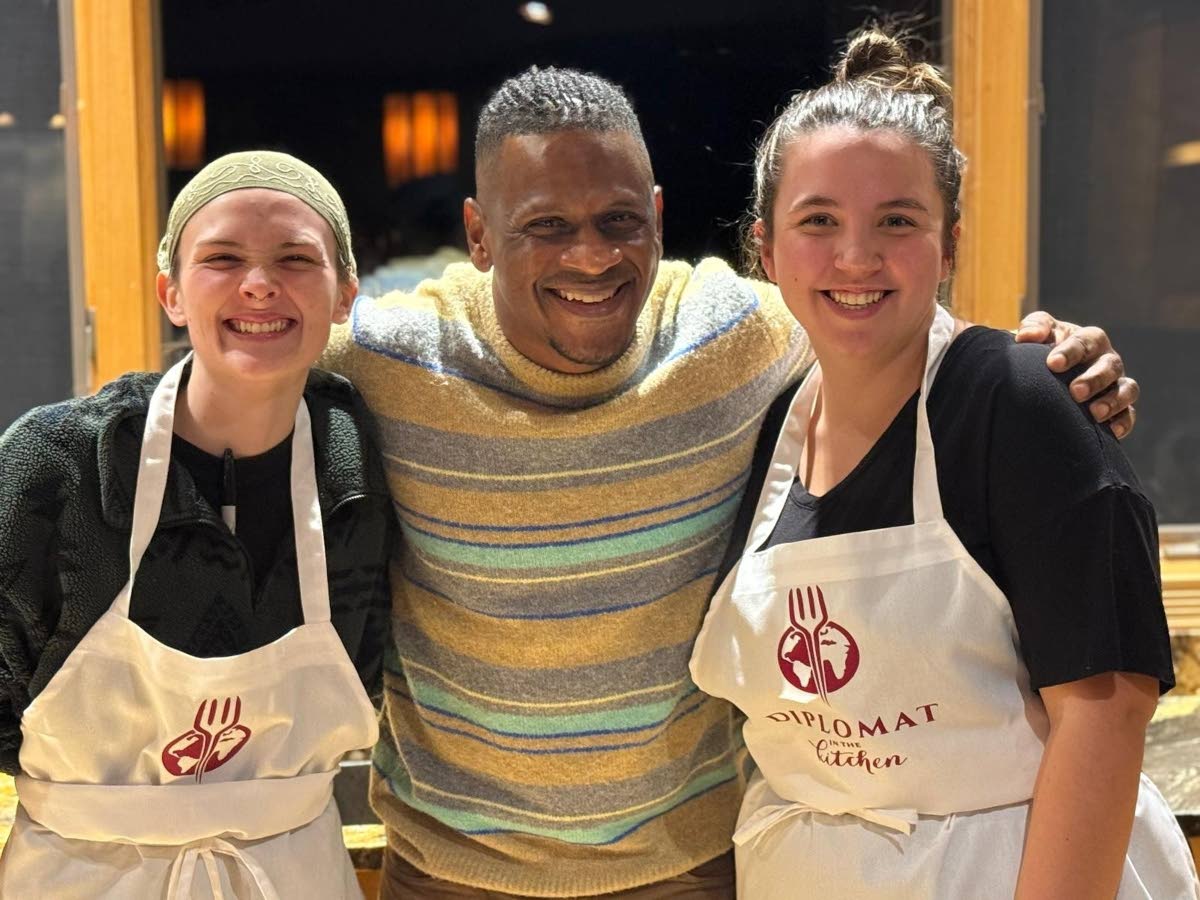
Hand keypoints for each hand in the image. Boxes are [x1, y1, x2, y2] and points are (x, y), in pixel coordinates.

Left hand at [1016, 312, 1138, 438]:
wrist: (1045, 374)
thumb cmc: (1041, 351)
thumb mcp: (1036, 335)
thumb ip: (1033, 327)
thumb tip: (1026, 335)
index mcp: (1089, 340)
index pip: (1085, 341)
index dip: (1071, 352)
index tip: (1052, 364)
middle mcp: (1106, 360)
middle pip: (1110, 366)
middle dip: (1094, 379)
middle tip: (1076, 392)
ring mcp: (1116, 384)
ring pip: (1126, 389)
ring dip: (1113, 401)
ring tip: (1095, 413)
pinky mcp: (1119, 407)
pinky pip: (1128, 415)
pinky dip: (1123, 422)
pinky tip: (1111, 431)